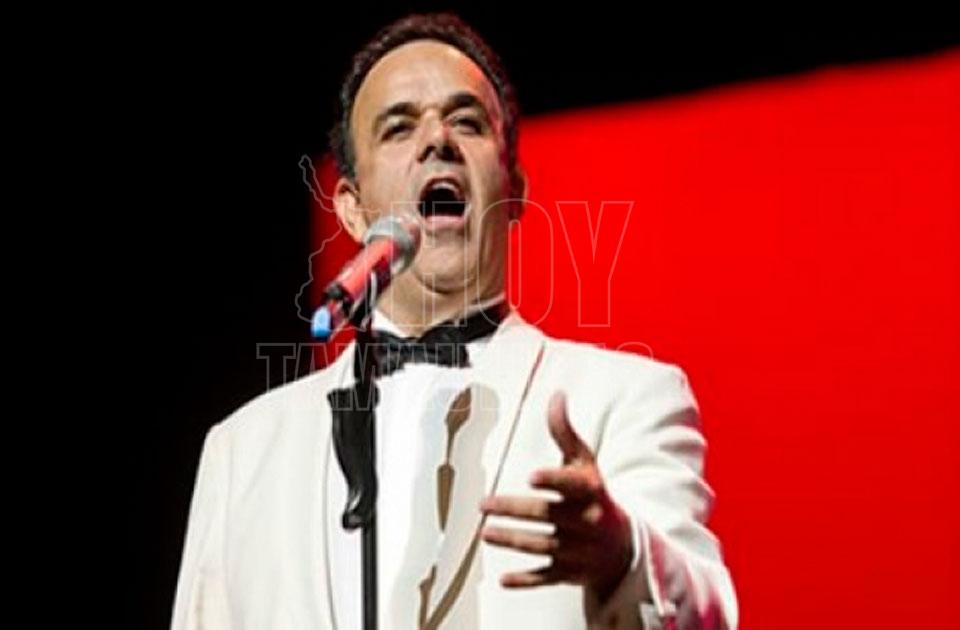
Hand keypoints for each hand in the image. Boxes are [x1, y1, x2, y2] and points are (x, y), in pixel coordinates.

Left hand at [480, 391, 633, 598]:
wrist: (624, 546)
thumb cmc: (595, 495)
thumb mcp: (586, 463)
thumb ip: (566, 432)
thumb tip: (556, 395)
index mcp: (591, 491)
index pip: (571, 485)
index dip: (553, 479)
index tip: (531, 476)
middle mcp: (587, 521)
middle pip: (547, 515)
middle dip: (514, 510)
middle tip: (484, 505)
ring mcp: (578, 550)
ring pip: (542, 546)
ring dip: (513, 540)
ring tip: (486, 533)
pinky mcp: (570, 573)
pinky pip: (547, 578)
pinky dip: (527, 581)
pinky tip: (503, 580)